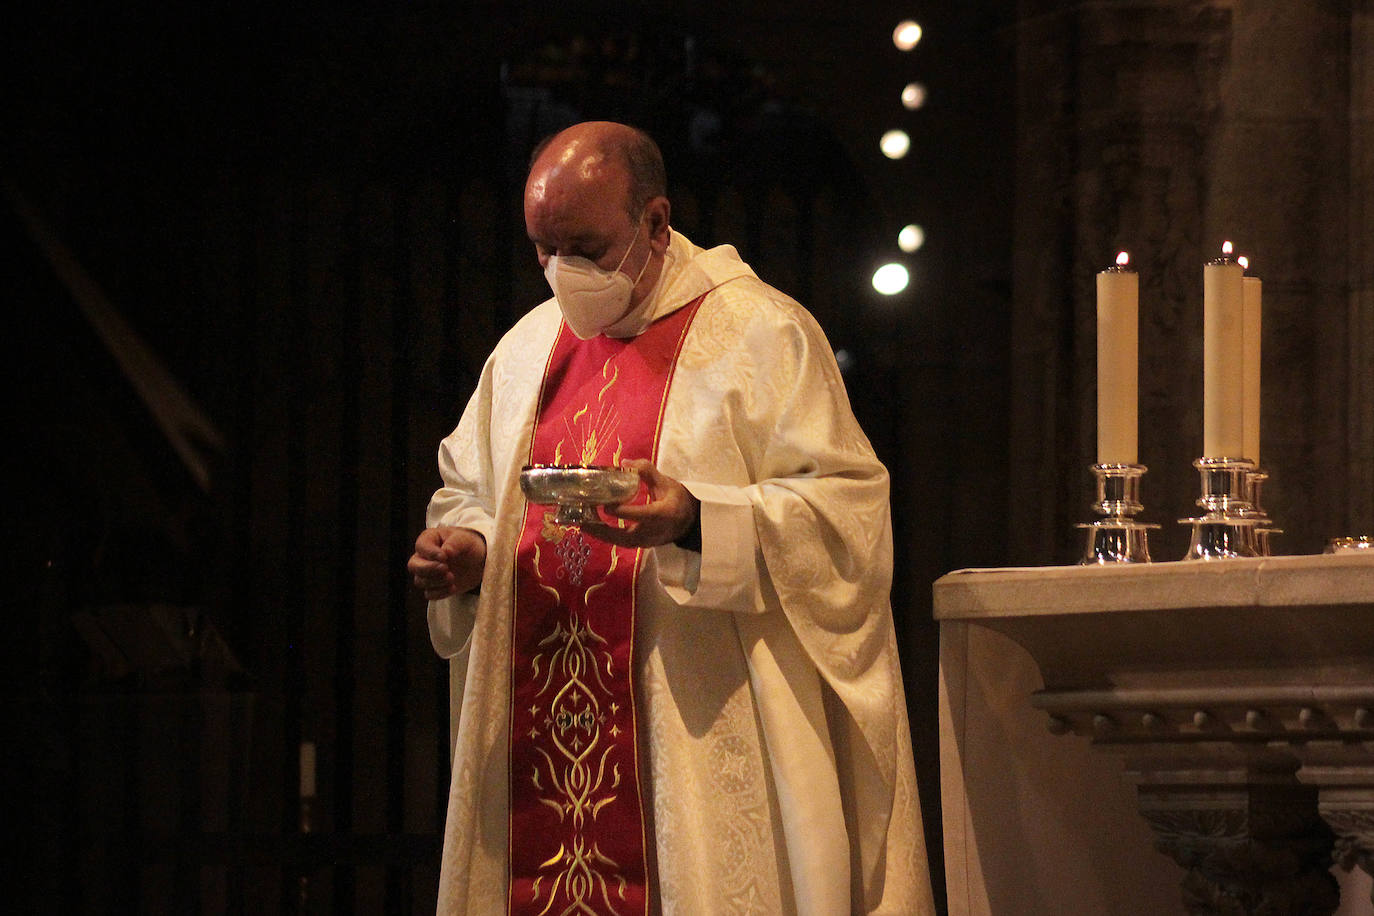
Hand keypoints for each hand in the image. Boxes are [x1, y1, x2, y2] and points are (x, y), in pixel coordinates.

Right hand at [407, 526, 486, 599]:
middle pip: (413, 566)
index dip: (430, 553)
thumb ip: (455, 544)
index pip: (421, 546)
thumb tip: (446, 552)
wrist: (477, 561)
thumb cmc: (468, 545)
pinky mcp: (434, 587)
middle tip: (446, 569)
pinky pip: (429, 594)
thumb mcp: (465, 539)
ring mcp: (427, 573)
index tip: (444, 557)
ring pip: (420, 581)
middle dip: (428, 569)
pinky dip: (440, 593)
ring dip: (436, 581)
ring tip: (452, 577)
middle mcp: (423, 556)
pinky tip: (453, 587)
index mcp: (429, 539)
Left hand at [579, 459, 698, 548]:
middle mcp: (652, 531)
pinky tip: (590, 525)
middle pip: (623, 535)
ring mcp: (646, 541)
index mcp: (662, 514)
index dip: (622, 511)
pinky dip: (604, 534)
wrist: (690, 522)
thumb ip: (646, 471)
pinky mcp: (640, 545)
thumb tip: (624, 461)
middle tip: (581, 519)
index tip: (605, 504)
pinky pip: (619, 541)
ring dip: (598, 533)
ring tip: (579, 522)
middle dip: (600, 528)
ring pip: (618, 541)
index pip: (640, 515)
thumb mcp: (666, 482)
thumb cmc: (677, 499)